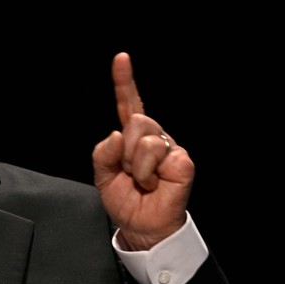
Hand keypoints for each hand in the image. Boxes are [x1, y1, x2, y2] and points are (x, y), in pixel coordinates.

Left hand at [92, 53, 193, 250]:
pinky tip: (154, 184)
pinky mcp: (182, 160)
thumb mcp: (102, 175)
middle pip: (134, 120)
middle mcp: (152, 137)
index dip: (125, 81)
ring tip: (142, 180)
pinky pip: (157, 155)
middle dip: (124, 151)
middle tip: (129, 172)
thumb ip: (102, 153)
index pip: (128, 104)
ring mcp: (169, 147)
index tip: (121, 58)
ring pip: (143, 138)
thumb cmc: (126, 200)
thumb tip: (115, 135)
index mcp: (132, 137)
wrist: (141, 225)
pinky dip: (148, 173)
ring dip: (134, 165)